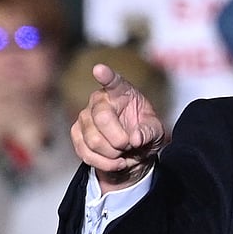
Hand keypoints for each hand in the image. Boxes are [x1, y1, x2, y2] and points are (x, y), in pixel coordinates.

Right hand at [71, 63, 164, 191]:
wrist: (132, 153)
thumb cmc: (144, 134)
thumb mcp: (156, 132)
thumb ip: (149, 132)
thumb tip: (135, 138)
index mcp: (122, 92)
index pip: (114, 82)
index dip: (106, 76)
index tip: (99, 69)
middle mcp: (100, 100)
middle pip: (102, 118)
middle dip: (119, 140)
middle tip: (130, 145)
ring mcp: (85, 116)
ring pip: (93, 140)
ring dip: (113, 155)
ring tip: (124, 154)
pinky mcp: (76, 133)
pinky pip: (85, 152)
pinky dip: (103, 163)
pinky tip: (115, 162)